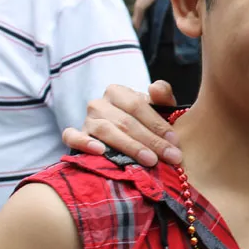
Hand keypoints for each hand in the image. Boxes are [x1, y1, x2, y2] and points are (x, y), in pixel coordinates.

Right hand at [60, 81, 181, 166]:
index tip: (175, 141)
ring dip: (130, 147)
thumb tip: (156, 87)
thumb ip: (162, 98)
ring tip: (150, 160)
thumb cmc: (144, 123)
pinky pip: (73, 137)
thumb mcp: (157, 109)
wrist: (124, 139)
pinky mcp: (74, 136)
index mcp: (117, 92)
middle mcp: (99, 104)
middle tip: (170, 157)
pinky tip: (100, 152)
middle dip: (151, 141)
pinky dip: (85, 143)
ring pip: (106, 131)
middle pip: (125, 122)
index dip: (158, 124)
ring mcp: (86, 120)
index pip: (138, 106)